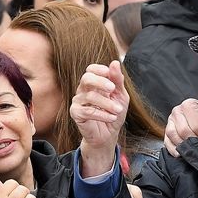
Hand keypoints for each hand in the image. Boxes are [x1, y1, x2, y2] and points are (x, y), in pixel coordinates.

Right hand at [72, 61, 128, 177]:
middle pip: (86, 78)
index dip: (99, 69)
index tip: (109, 72)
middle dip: (100, 82)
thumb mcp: (121, 96)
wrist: (109, 134)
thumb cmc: (114, 112)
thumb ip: (117, 81)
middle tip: (112, 89)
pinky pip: (87, 111)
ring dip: (107, 103)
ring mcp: (78, 101)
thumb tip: (115, 62)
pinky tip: (112, 117)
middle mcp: (83, 90)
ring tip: (118, 110)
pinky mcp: (76, 113)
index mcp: (94, 83)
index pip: (91, 69)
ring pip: (90, 97)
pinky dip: (102, 114)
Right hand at [164, 99, 197, 156]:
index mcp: (189, 104)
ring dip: (183, 145)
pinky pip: (167, 142)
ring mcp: (170, 121)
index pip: (194, 125)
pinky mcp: (167, 131)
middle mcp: (177, 111)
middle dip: (193, 140)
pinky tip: (181, 153)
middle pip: (182, 130)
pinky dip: (173, 149)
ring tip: (192, 148)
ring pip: (172, 135)